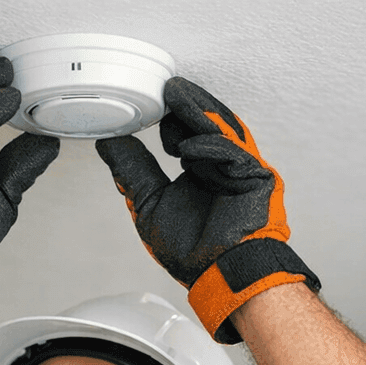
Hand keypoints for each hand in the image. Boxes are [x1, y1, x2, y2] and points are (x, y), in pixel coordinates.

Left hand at [96, 77, 319, 342]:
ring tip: (176, 94)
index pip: (186, 132)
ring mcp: (242, 168)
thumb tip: (107, 142)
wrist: (220, 276)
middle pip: (206, 124)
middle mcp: (222, 165)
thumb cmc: (192, 252)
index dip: (170, 116)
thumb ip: (132, 171)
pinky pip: (234, 154)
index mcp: (200, 169)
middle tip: (165, 88)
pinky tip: (190, 146)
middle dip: (186, 105)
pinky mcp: (257, 176)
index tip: (151, 100)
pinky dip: (212, 148)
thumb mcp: (149, 205)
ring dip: (198, 112)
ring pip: (221, 130)